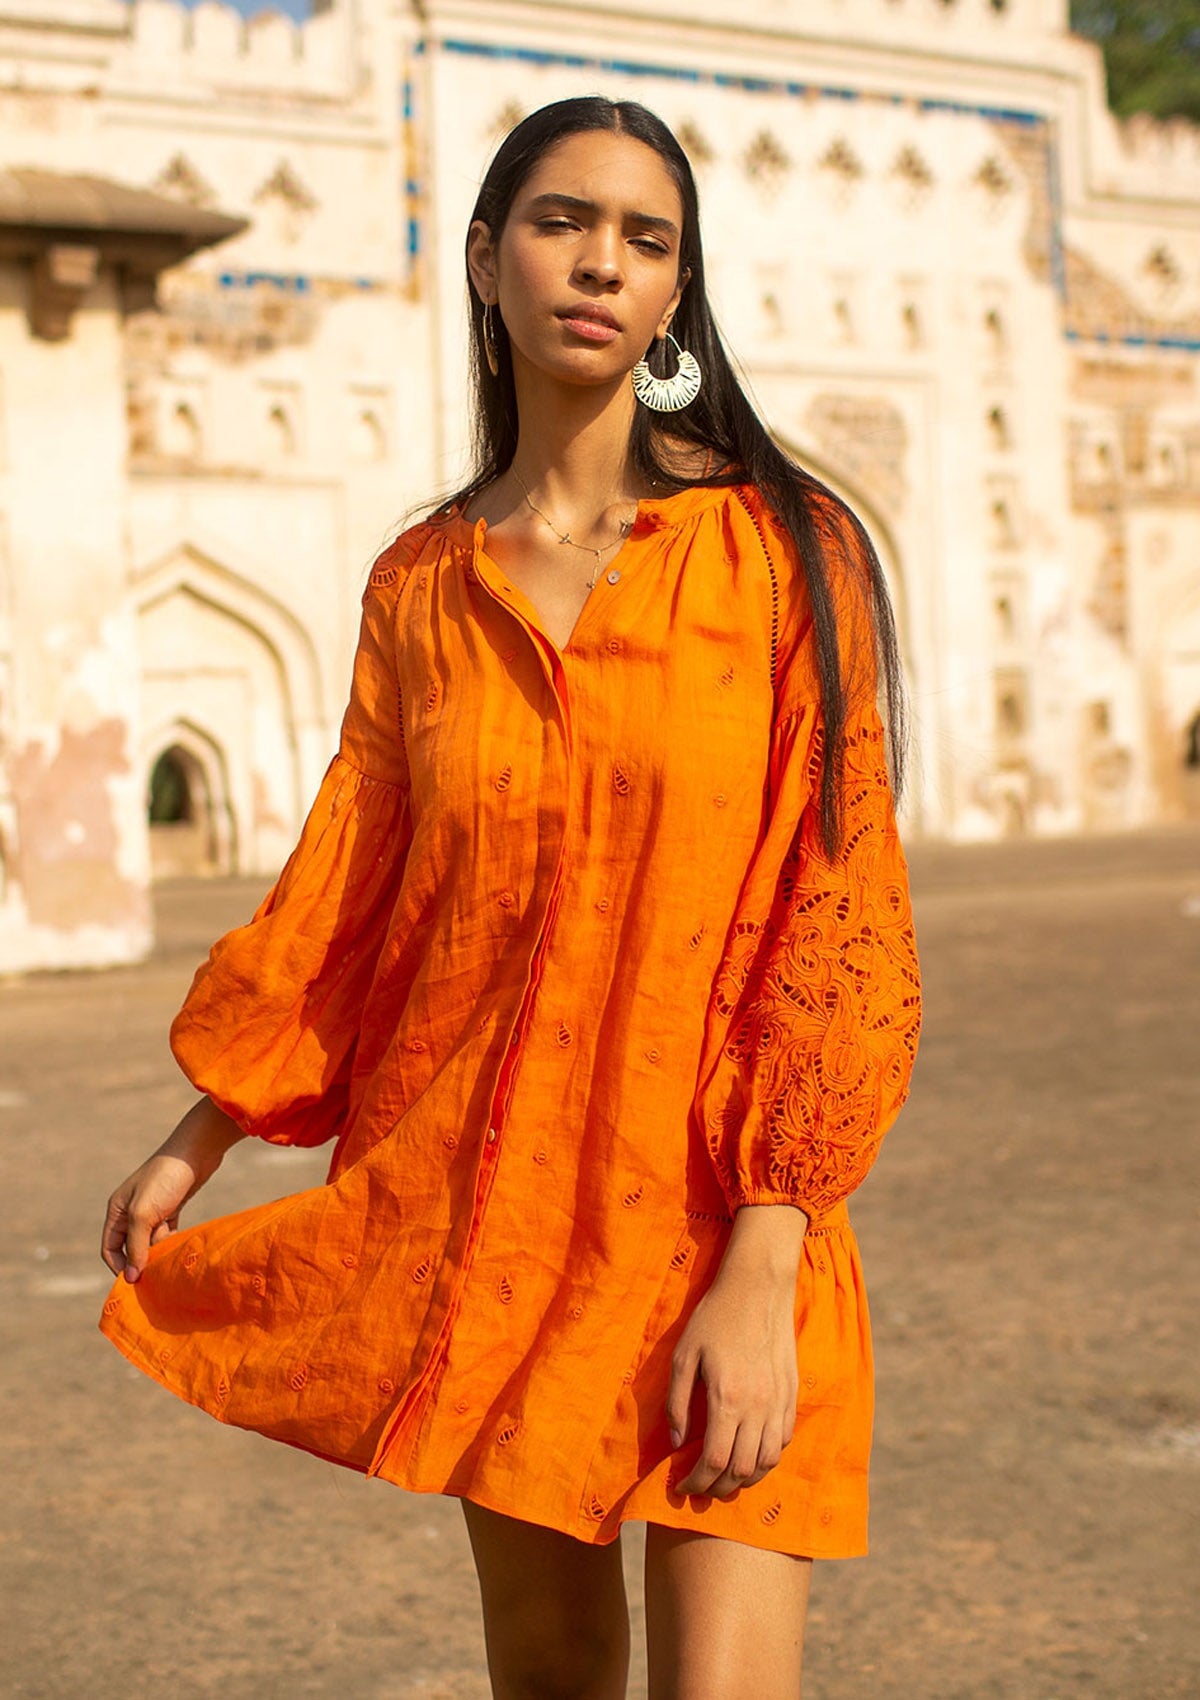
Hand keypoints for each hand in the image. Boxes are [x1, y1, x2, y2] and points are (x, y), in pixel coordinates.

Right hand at [101, 1097, 244, 1283]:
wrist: (196, 1151)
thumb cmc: (165, 1179)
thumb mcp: (143, 1214)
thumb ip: (135, 1246)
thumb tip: (131, 1277)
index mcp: (117, 1211)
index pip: (110, 1249)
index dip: (119, 1267)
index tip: (136, 1282)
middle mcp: (131, 1212)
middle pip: (131, 1247)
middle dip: (142, 1261)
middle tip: (157, 1275)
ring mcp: (152, 1210)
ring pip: (151, 1242)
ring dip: (159, 1252)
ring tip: (171, 1259)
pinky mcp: (171, 1208)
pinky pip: (167, 1234)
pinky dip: (171, 1242)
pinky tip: (180, 1248)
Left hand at [666, 1205, 804, 1499]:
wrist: (757, 1288)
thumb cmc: (714, 1318)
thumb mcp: (683, 1356)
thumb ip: (678, 1403)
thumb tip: (677, 1443)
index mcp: (727, 1399)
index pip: (714, 1461)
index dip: (696, 1483)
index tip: (681, 1487)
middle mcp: (758, 1407)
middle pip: (743, 1470)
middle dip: (719, 1487)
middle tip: (701, 1487)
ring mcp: (779, 1402)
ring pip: (767, 1461)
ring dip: (746, 1478)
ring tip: (725, 1477)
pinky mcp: (792, 1393)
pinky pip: (784, 1440)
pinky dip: (767, 1457)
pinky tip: (750, 1453)